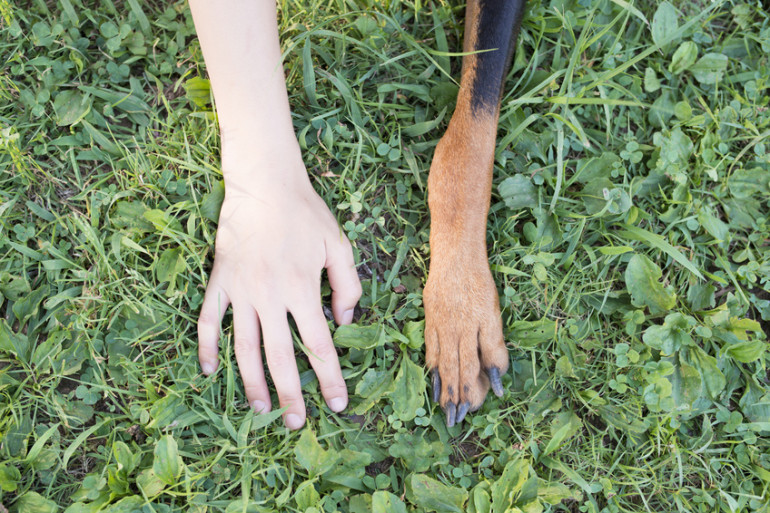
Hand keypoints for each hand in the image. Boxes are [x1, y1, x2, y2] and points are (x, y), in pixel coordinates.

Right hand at [196, 155, 360, 429]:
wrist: (264, 183)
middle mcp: (269, 296)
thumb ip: (349, 285)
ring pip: (243, 347)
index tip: (338, 404)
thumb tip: (346, 321)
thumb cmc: (305, 213)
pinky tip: (210, 372)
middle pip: (280, 357)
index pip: (318, 345)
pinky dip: (207, 347)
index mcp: (301, 289)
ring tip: (260, 409)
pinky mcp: (219, 281)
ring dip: (251, 381)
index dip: (330, 378)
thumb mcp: (339, 245)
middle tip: (296, 422)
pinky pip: (208, 320)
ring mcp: (240, 291)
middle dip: (291, 394)